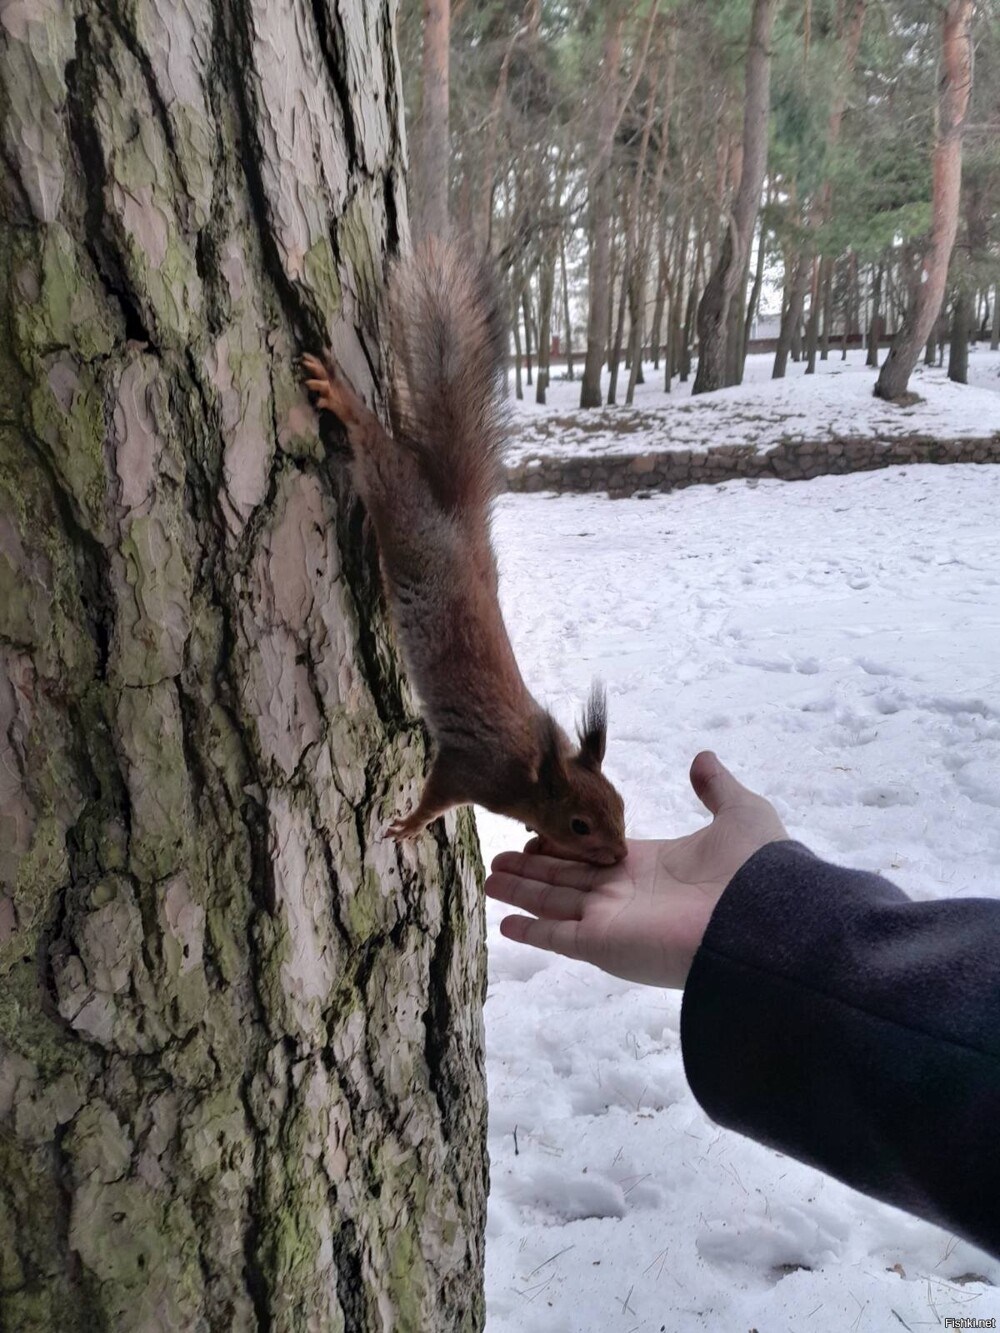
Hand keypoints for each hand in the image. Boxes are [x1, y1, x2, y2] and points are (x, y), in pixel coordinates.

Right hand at [485, 751, 787, 987]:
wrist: (761, 921)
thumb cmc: (755, 871)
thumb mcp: (740, 814)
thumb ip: (717, 788)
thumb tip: (702, 758)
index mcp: (651, 866)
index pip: (595, 854)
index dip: (566, 844)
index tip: (538, 833)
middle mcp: (626, 895)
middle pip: (567, 878)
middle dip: (533, 868)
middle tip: (498, 859)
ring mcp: (612, 922)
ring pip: (554, 902)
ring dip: (521, 891)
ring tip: (490, 878)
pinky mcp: (602, 944)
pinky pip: (557, 937)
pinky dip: (530, 930)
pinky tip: (504, 922)